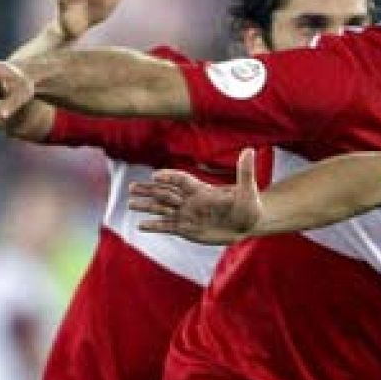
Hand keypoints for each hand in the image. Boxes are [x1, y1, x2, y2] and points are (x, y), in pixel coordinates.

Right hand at [129, 147, 261, 243]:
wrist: (247, 225)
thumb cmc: (249, 205)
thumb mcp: (248, 190)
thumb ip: (245, 172)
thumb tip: (250, 150)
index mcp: (201, 190)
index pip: (181, 180)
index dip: (169, 177)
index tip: (156, 176)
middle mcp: (190, 200)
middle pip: (165, 193)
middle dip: (149, 190)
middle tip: (131, 188)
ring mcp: (187, 214)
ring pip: (162, 209)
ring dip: (147, 206)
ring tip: (131, 204)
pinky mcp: (187, 229)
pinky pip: (167, 227)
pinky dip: (155, 226)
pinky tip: (141, 226)